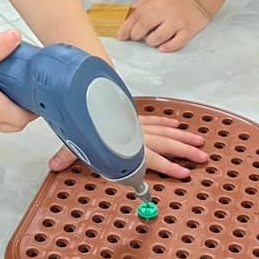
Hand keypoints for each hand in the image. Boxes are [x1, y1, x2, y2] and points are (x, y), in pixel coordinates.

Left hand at [48, 113, 208, 176]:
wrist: (86, 84)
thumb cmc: (82, 113)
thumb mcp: (72, 136)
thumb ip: (68, 153)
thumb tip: (54, 166)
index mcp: (125, 141)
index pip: (150, 157)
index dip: (168, 167)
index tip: (184, 174)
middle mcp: (134, 131)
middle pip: (164, 142)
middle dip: (184, 151)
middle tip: (203, 157)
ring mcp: (135, 121)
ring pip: (164, 130)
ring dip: (182, 138)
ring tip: (199, 144)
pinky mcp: (131, 113)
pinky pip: (154, 119)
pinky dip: (166, 122)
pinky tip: (176, 124)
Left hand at [118, 0, 211, 51]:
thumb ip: (141, 6)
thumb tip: (126, 17)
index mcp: (156, 2)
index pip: (136, 16)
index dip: (126, 27)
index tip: (121, 35)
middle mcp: (166, 11)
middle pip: (145, 25)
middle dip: (136, 35)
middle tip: (135, 38)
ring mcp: (177, 21)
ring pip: (159, 36)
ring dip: (151, 41)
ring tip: (151, 40)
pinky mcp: (188, 30)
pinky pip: (177, 42)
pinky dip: (168, 46)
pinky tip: (162, 47)